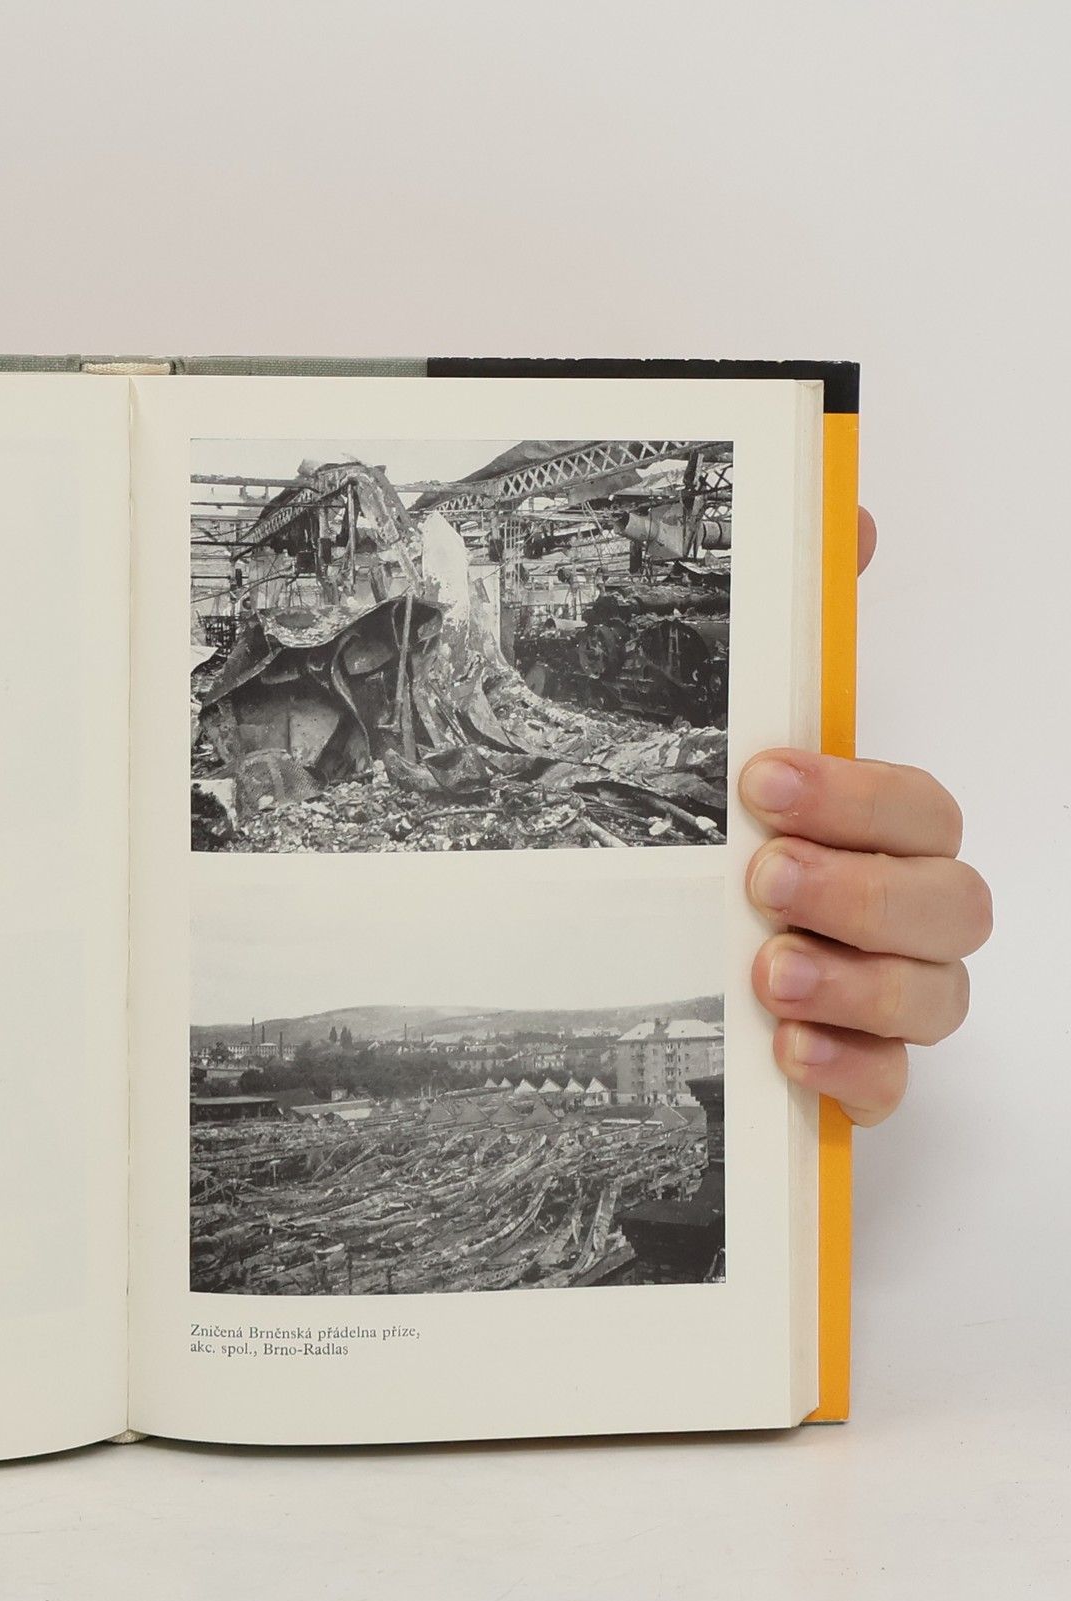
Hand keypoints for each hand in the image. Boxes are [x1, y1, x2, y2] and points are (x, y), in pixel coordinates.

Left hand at [741, 510, 990, 1124]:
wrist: (651, 976)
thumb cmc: (708, 848)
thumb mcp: (714, 741)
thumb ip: (791, 637)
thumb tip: (849, 514)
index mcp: (877, 833)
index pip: (918, 807)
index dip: (856, 792)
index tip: (761, 779)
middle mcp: (901, 913)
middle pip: (949, 901)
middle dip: (861, 886)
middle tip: (766, 875)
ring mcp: (889, 999)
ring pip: (936, 995)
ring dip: (858, 980)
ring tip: (767, 970)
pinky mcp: (857, 1074)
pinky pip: (892, 1086)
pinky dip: (852, 1071)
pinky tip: (788, 1052)